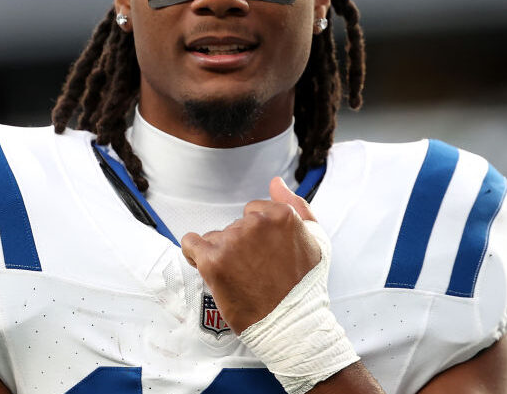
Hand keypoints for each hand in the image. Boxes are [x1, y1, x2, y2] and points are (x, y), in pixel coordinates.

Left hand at [181, 177, 322, 332]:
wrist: (291, 324)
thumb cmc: (305, 285)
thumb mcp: (316, 239)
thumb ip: (296, 205)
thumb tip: (276, 183)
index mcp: (281, 215)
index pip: (253, 212)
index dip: (255, 236)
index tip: (262, 255)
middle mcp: (256, 223)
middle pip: (234, 226)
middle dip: (240, 246)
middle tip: (253, 271)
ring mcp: (233, 241)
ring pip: (215, 238)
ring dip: (221, 254)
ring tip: (238, 278)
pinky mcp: (213, 260)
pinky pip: (191, 244)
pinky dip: (195, 254)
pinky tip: (207, 267)